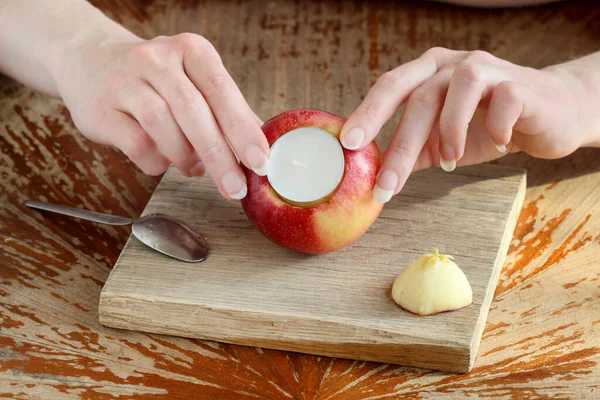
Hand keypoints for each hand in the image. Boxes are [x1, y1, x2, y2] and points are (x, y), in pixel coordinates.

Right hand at [54, 32, 268, 199]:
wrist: (89, 62)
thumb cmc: (157, 80)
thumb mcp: (194, 80)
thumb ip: (226, 110)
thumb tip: (262, 149)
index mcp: (191, 50)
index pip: (222, 90)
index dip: (243, 129)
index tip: (260, 162)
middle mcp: (158, 59)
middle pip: (193, 111)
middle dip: (219, 155)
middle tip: (235, 187)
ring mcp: (125, 81)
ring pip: (162, 126)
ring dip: (184, 156)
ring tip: (193, 167)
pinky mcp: (102, 109)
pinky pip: (136, 144)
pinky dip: (156, 161)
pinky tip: (163, 160)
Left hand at [340, 47, 591, 203]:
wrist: (552, 114)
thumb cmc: (489, 125)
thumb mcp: (444, 141)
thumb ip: (414, 152)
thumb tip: (374, 179)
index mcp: (428, 73)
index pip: (390, 87)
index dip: (368, 113)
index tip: (347, 145)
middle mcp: (453, 64)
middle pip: (418, 95)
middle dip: (399, 142)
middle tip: (384, 180)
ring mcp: (488, 69)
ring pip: (457, 91)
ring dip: (450, 133)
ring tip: (451, 162)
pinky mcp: (521, 83)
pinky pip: (504, 101)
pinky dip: (496, 126)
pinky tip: (500, 142)